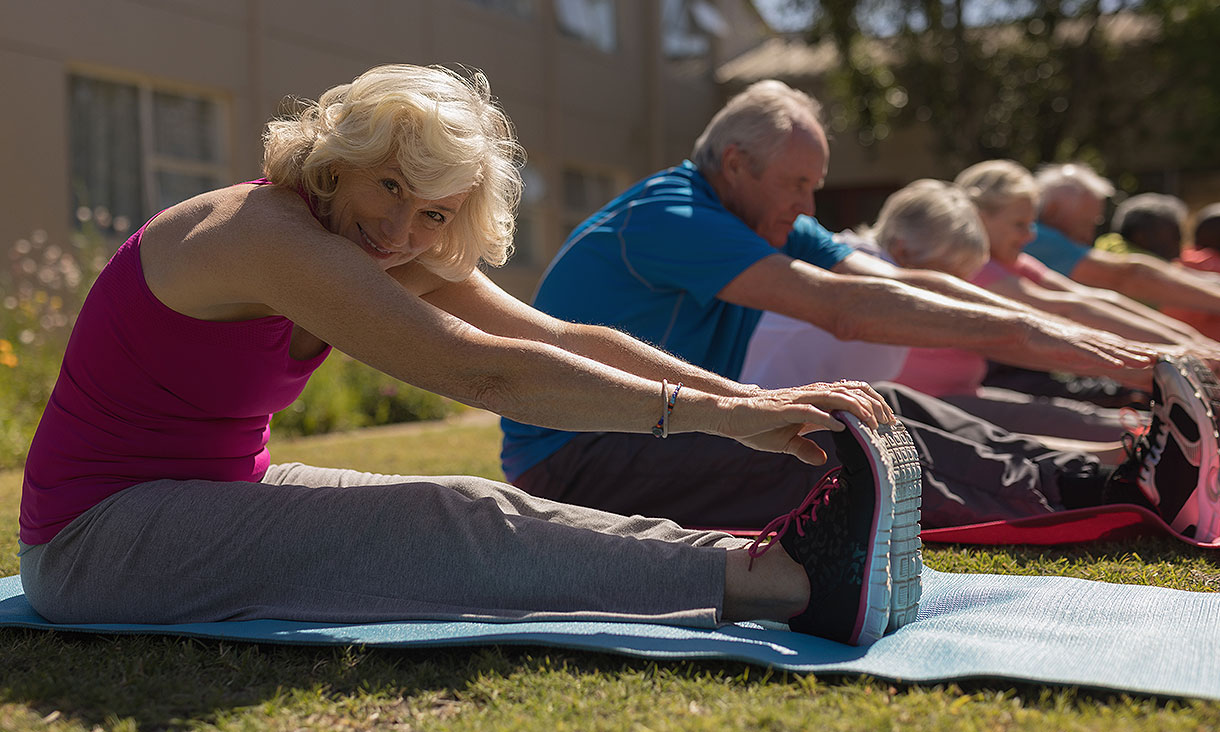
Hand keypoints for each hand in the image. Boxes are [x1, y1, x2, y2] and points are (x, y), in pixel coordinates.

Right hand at [716, 380, 893, 465]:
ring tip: (872, 423)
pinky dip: (826, 418)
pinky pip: (808, 410)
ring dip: (855, 409)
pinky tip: (840, 428)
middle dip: (872, 406)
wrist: (730, 416)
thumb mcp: (786, 442)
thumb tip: (822, 459)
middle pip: (849, 392)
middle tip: (888, 424)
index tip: (887, 422)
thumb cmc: (756, 426)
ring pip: (834, 397)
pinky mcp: (782, 409)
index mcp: (812, 401)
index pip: (850, 393)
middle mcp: (808, 396)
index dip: (871, 403)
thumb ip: (806, 447)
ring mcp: (796, 400)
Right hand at [1007, 318, 1157, 385]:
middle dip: (1139, 353)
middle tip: (1159, 359)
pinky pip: (1093, 355)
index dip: (1135, 350)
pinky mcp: (1072, 345)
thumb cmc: (1043, 338)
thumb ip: (1081, 355)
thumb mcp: (1066, 348)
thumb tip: (1090, 362)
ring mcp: (1082, 341)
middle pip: (1119, 347)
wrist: (1025, 327)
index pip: (1117, 346)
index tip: (1152, 356)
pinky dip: (1107, 360)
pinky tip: (1119, 365)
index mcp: (1089, 338)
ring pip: (1110, 351)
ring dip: (1130, 357)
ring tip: (1147, 363)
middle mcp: (1089, 338)